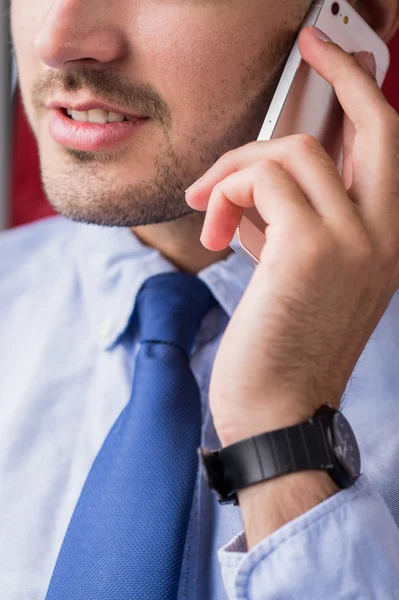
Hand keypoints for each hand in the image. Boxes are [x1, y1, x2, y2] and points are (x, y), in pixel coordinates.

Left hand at [186, 26, 398, 446]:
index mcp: (384, 241)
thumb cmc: (281, 346)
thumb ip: (287, 222)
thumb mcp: (295, 274)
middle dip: (341, 72)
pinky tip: (214, 228)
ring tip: (210, 205)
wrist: (277, 411)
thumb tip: (254, 183)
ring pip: (295, 150)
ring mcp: (353, 240)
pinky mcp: (309, 249)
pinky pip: (262, 179)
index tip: (334, 57)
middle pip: (375, 124)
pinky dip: (227, 191)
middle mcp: (384, 235)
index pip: (388, 147)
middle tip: (310, 45)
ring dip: (239, 167)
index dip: (364, 92)